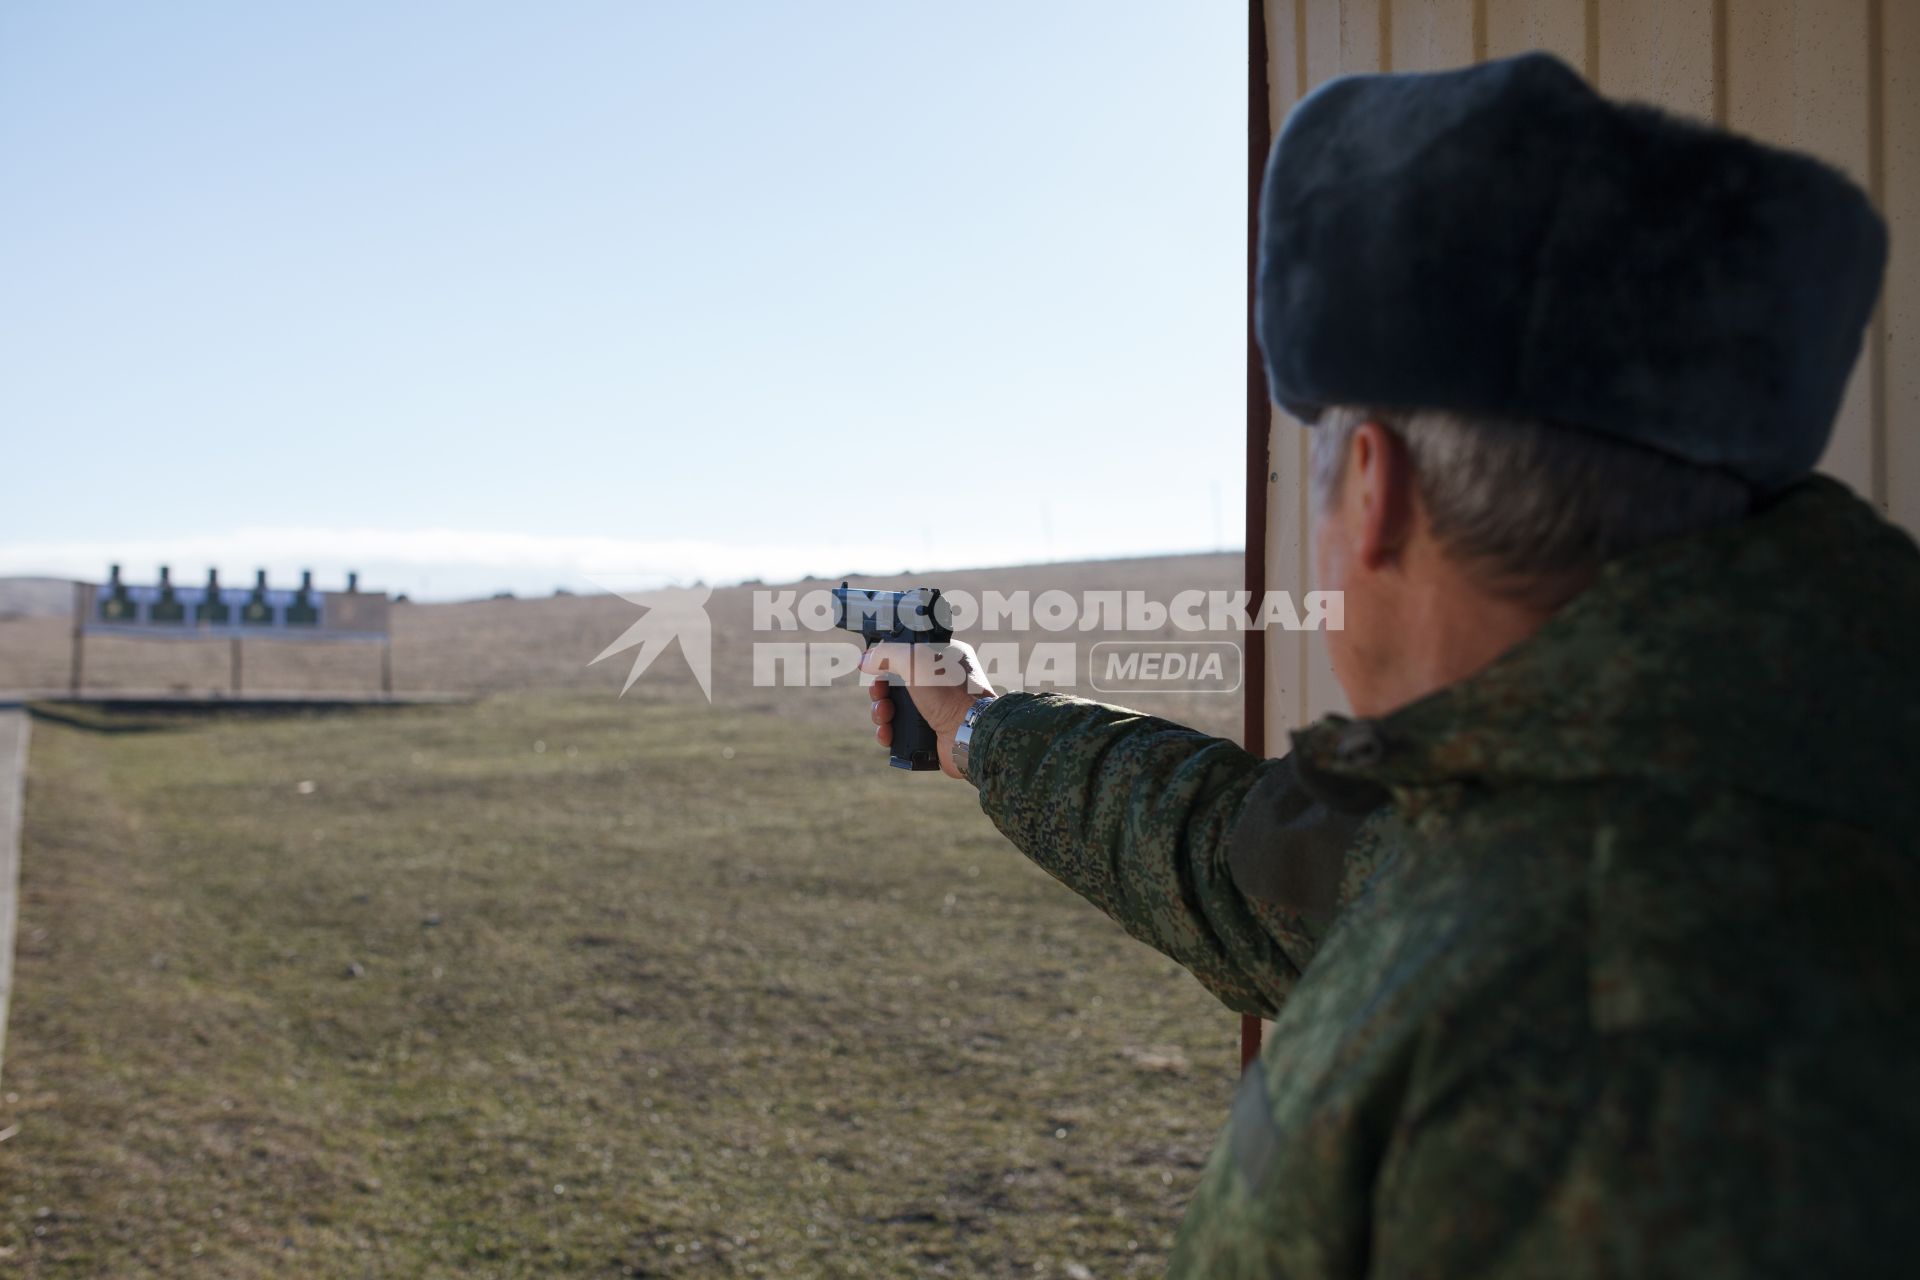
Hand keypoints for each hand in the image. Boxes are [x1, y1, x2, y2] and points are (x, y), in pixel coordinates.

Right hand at [860, 639, 994, 778]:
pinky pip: (899, 730)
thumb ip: (887, 654)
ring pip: (894, 707)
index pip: (906, 653)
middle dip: (880, 690)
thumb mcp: (916, 661)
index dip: (886, 660)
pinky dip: (888, 731)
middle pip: (894, 682)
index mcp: (942, 657)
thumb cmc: (950, 692)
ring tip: (884, 717)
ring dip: (881, 712)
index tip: (873, 666)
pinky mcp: (929, 732)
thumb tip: (865, 659)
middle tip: (879, 694)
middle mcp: (939, 681)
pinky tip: (887, 734)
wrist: (969, 734)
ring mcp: (935, 707)